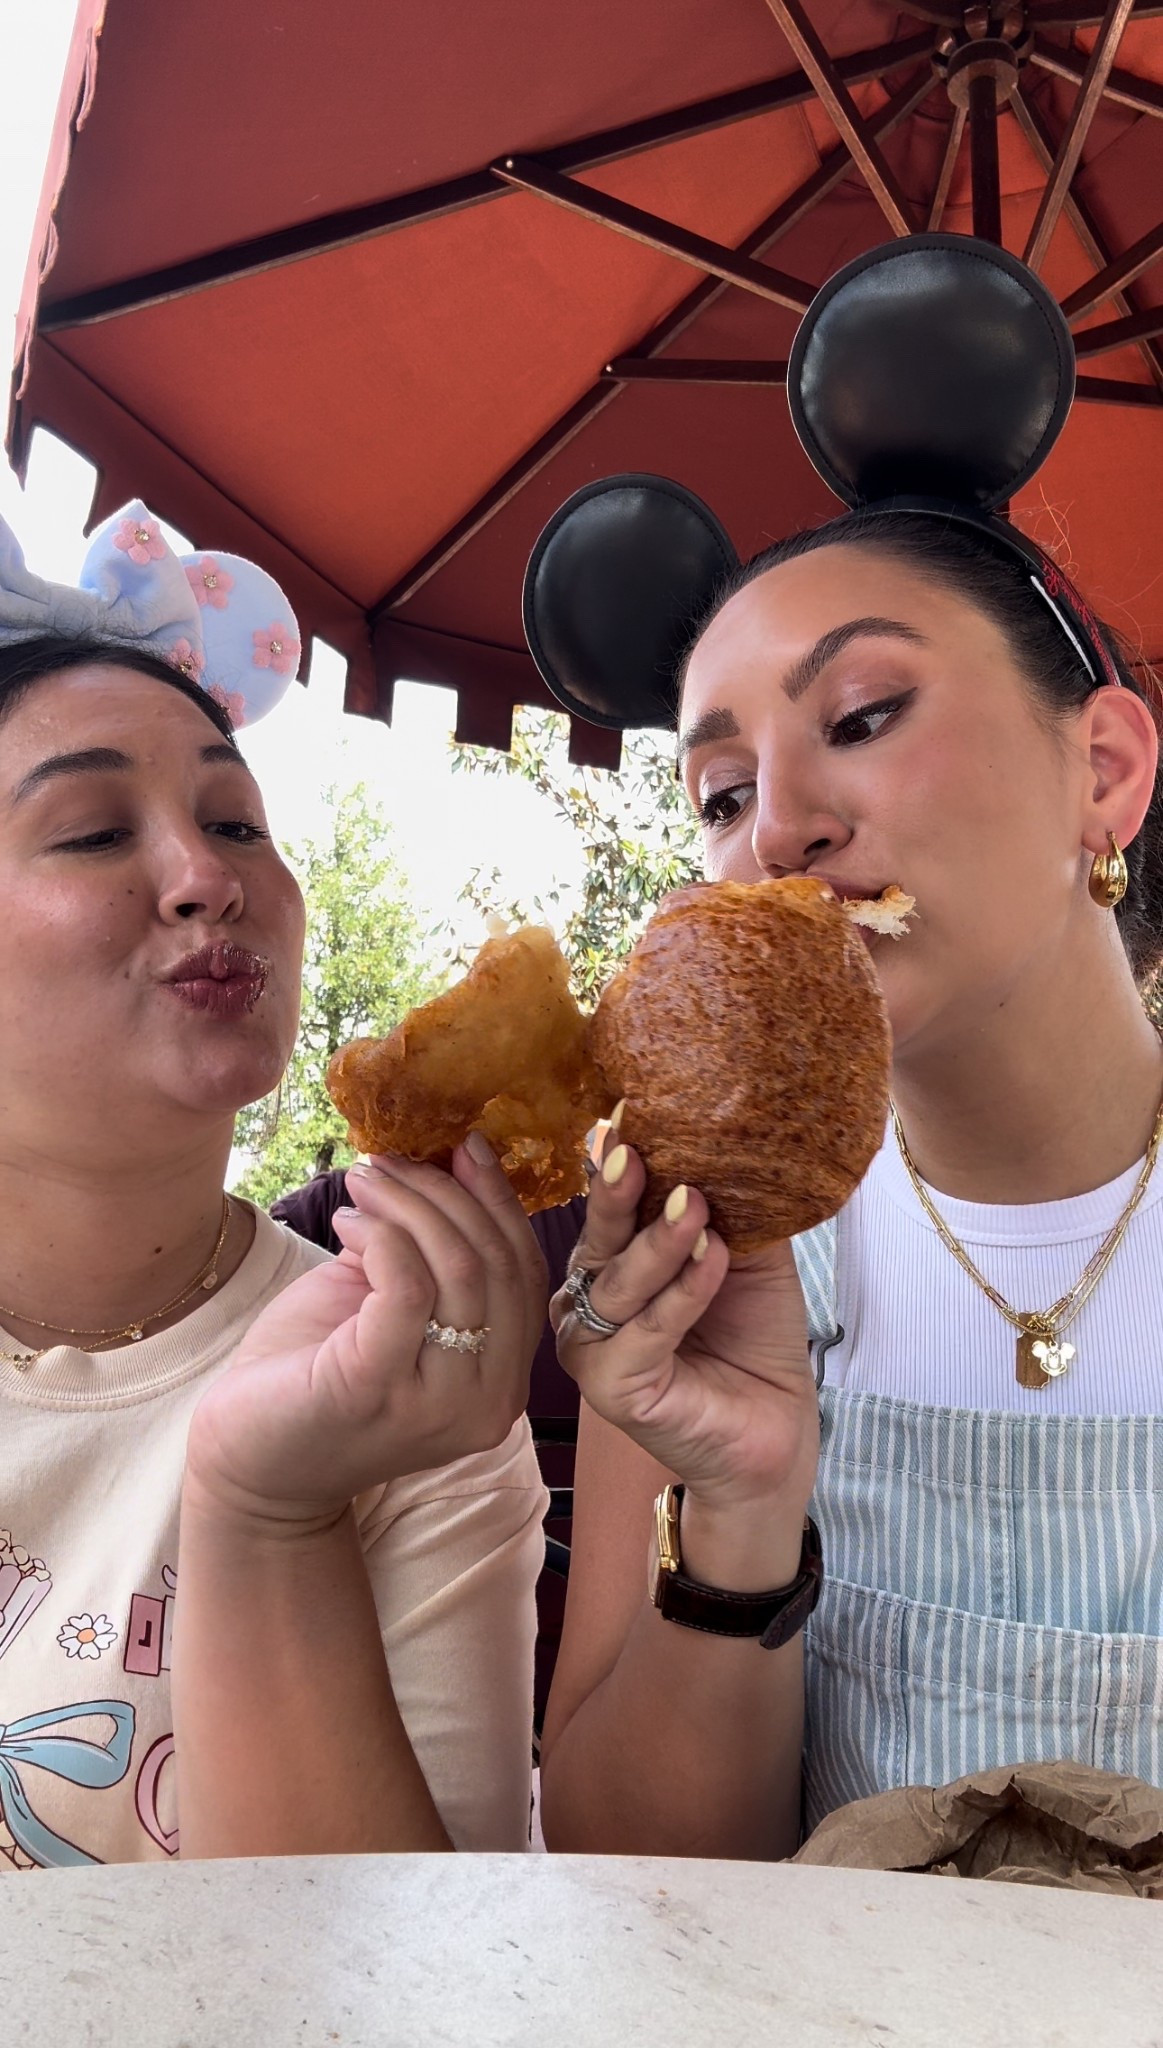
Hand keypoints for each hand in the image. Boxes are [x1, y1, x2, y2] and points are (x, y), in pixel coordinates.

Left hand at [188, 1138, 547, 1523]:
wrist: (249, 1461)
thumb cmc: (318, 1374)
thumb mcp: (394, 1307)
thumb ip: (434, 1252)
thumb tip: (460, 1158)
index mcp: (502, 1382)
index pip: (525, 1273)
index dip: (499, 1202)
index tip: (465, 1145)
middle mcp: (489, 1402)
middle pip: (497, 1263)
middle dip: (446, 1194)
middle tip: (389, 1163)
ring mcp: (439, 1403)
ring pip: (459, 1268)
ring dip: (407, 1207)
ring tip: (363, 1185)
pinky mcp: (378, 1388)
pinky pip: (405, 1286)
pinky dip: (380, 1237)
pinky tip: (346, 1225)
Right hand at [554, 1141, 818, 1522]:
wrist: (775, 1428)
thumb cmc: (753, 1338)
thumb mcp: (743, 1256)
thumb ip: (724, 1208)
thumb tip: (718, 1138)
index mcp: (611, 1263)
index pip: (610, 1208)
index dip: (615, 1164)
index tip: (627, 1116)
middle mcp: (587, 1300)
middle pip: (599, 1238)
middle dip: (617, 1192)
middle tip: (636, 1150)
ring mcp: (591, 1347)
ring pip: (618, 1284)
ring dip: (659, 1243)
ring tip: (696, 1205)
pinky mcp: (610, 1389)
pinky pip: (646, 1332)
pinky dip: (682, 1294)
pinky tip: (711, 1260)